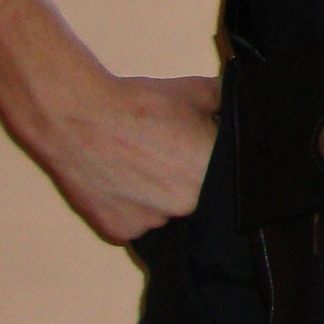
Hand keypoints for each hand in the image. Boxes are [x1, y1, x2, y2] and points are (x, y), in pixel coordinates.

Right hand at [33, 70, 219, 245]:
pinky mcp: (120, 232)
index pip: (225, 174)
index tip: (195, 148)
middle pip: (195, 195)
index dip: (210, 159)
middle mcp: (186, 205)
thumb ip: (229, 105)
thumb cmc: (140, 103)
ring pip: (166, 212)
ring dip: (159, 195)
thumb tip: (246, 108)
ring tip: (139, 166)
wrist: (78, 115)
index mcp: (210, 173)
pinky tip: (121, 181)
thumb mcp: (198, 92)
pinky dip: (131, 207)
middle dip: (187, 177)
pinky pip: (136, 223)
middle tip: (166, 155)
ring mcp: (152, 223)